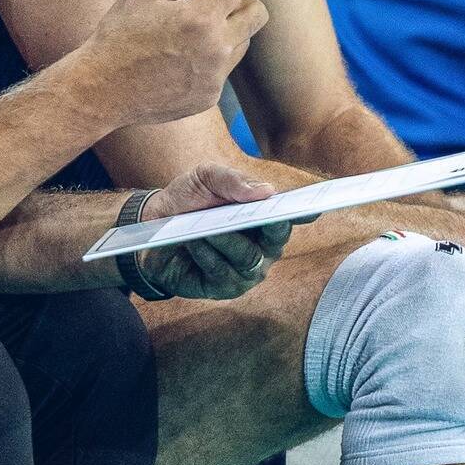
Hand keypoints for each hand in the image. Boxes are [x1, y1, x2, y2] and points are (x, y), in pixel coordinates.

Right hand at [71, 0, 269, 127]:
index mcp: (201, 18)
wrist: (102, 90)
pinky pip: (223, 69)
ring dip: (229, 29)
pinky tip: (181, 56)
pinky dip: (211, 56)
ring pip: (242, 43)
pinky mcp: (208, 97)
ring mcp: (214, 77)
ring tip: (194, 28)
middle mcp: (216, 49)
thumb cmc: (118, 36)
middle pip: (256, 15)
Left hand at [132, 163, 291, 299]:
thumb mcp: (206, 177)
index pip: (290, 217)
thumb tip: (267, 191)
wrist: (152, 224)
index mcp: (264, 218)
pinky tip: (194, 243)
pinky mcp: (223, 287)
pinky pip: (223, 273)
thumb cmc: (187, 199)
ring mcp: (245, 270)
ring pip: (248, 258)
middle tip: (249, 214)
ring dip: (225, 240)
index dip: (304, 213)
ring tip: (203, 229)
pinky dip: (208, 255)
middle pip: (276, 240)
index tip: (311, 208)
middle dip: (264, 226)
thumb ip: (233, 180)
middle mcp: (262, 247)